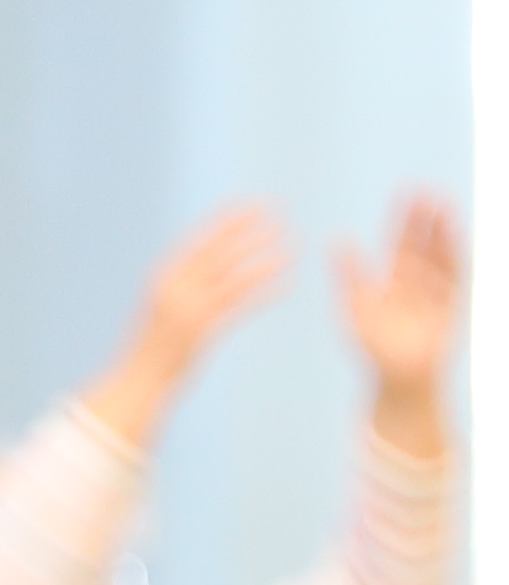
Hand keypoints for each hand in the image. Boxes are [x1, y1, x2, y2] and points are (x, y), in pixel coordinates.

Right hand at [85, 208, 285, 446]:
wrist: (139, 380)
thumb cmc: (155, 347)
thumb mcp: (165, 308)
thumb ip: (182, 287)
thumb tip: (201, 269)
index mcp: (164, 276)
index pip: (198, 241)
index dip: (224, 221)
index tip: (249, 204)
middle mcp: (173, 285)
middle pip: (215, 249)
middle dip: (246, 226)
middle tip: (276, 207)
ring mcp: (186, 305)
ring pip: (230, 271)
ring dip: (262, 253)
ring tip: (293, 239)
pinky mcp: (200, 328)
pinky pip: (237, 304)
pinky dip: (262, 289)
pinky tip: (286, 280)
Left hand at [333, 196, 464, 427]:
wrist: (398, 378)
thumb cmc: (375, 347)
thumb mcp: (354, 308)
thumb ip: (350, 275)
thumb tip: (339, 239)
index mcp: (394, 278)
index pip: (402, 241)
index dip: (405, 218)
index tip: (408, 192)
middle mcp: (418, 281)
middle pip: (424, 243)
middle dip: (427, 219)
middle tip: (428, 190)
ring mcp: (437, 293)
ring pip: (442, 256)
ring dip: (444, 233)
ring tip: (444, 207)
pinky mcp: (451, 308)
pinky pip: (455, 279)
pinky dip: (455, 259)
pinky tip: (456, 240)